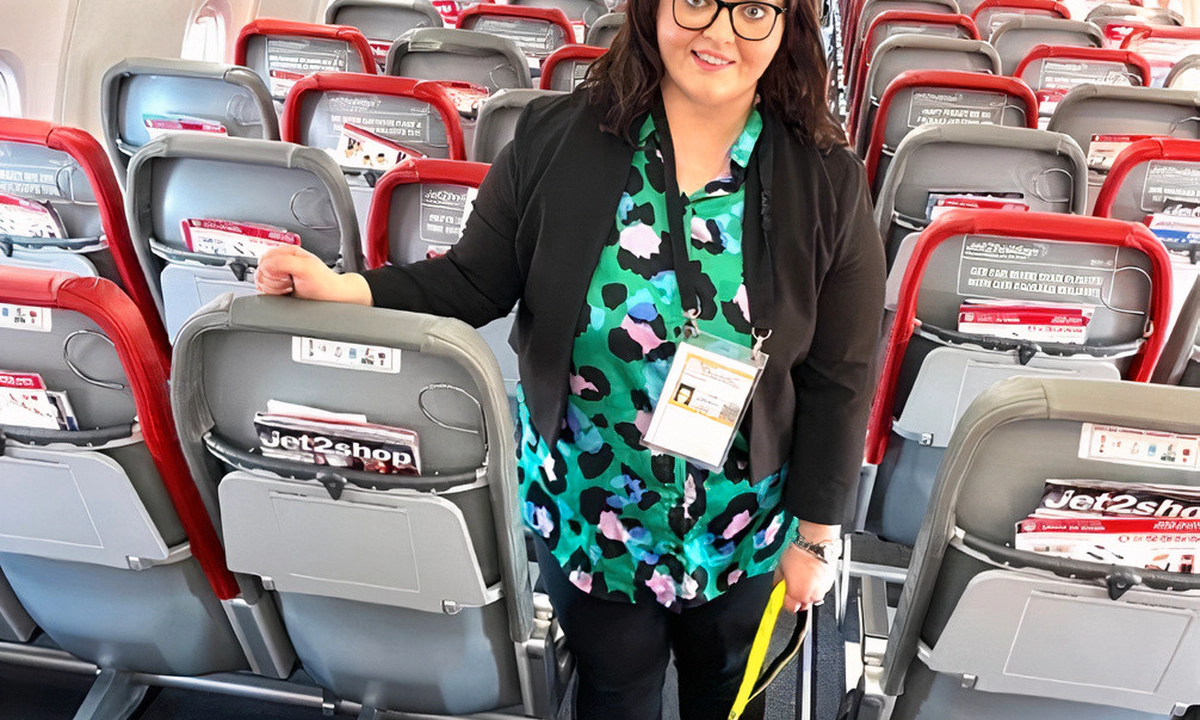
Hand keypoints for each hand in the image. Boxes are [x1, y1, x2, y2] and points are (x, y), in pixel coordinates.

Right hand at [255, 245, 372, 304]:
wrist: (333, 297)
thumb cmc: (324, 282)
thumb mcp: (305, 267)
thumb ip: (283, 262)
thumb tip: (265, 266)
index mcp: (288, 251)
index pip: (263, 259)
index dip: (270, 271)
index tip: (283, 277)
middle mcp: (282, 260)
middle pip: (260, 271)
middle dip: (272, 281)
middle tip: (288, 284)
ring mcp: (280, 274)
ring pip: (261, 281)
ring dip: (273, 288)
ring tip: (289, 288)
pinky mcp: (279, 285)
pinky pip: (265, 289)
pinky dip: (273, 293)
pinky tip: (286, 293)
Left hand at [774, 521, 837, 612]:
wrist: (816, 543)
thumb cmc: (799, 553)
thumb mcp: (781, 567)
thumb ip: (778, 581)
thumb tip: (777, 585)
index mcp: (797, 594)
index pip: (791, 608)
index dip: (786, 601)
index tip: (785, 595)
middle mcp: (811, 596)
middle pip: (803, 605)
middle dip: (798, 597)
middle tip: (794, 584)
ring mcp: (822, 590)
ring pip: (813, 597)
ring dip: (808, 591)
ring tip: (804, 576)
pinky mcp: (830, 583)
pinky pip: (821, 589)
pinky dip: (817, 584)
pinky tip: (812, 573)